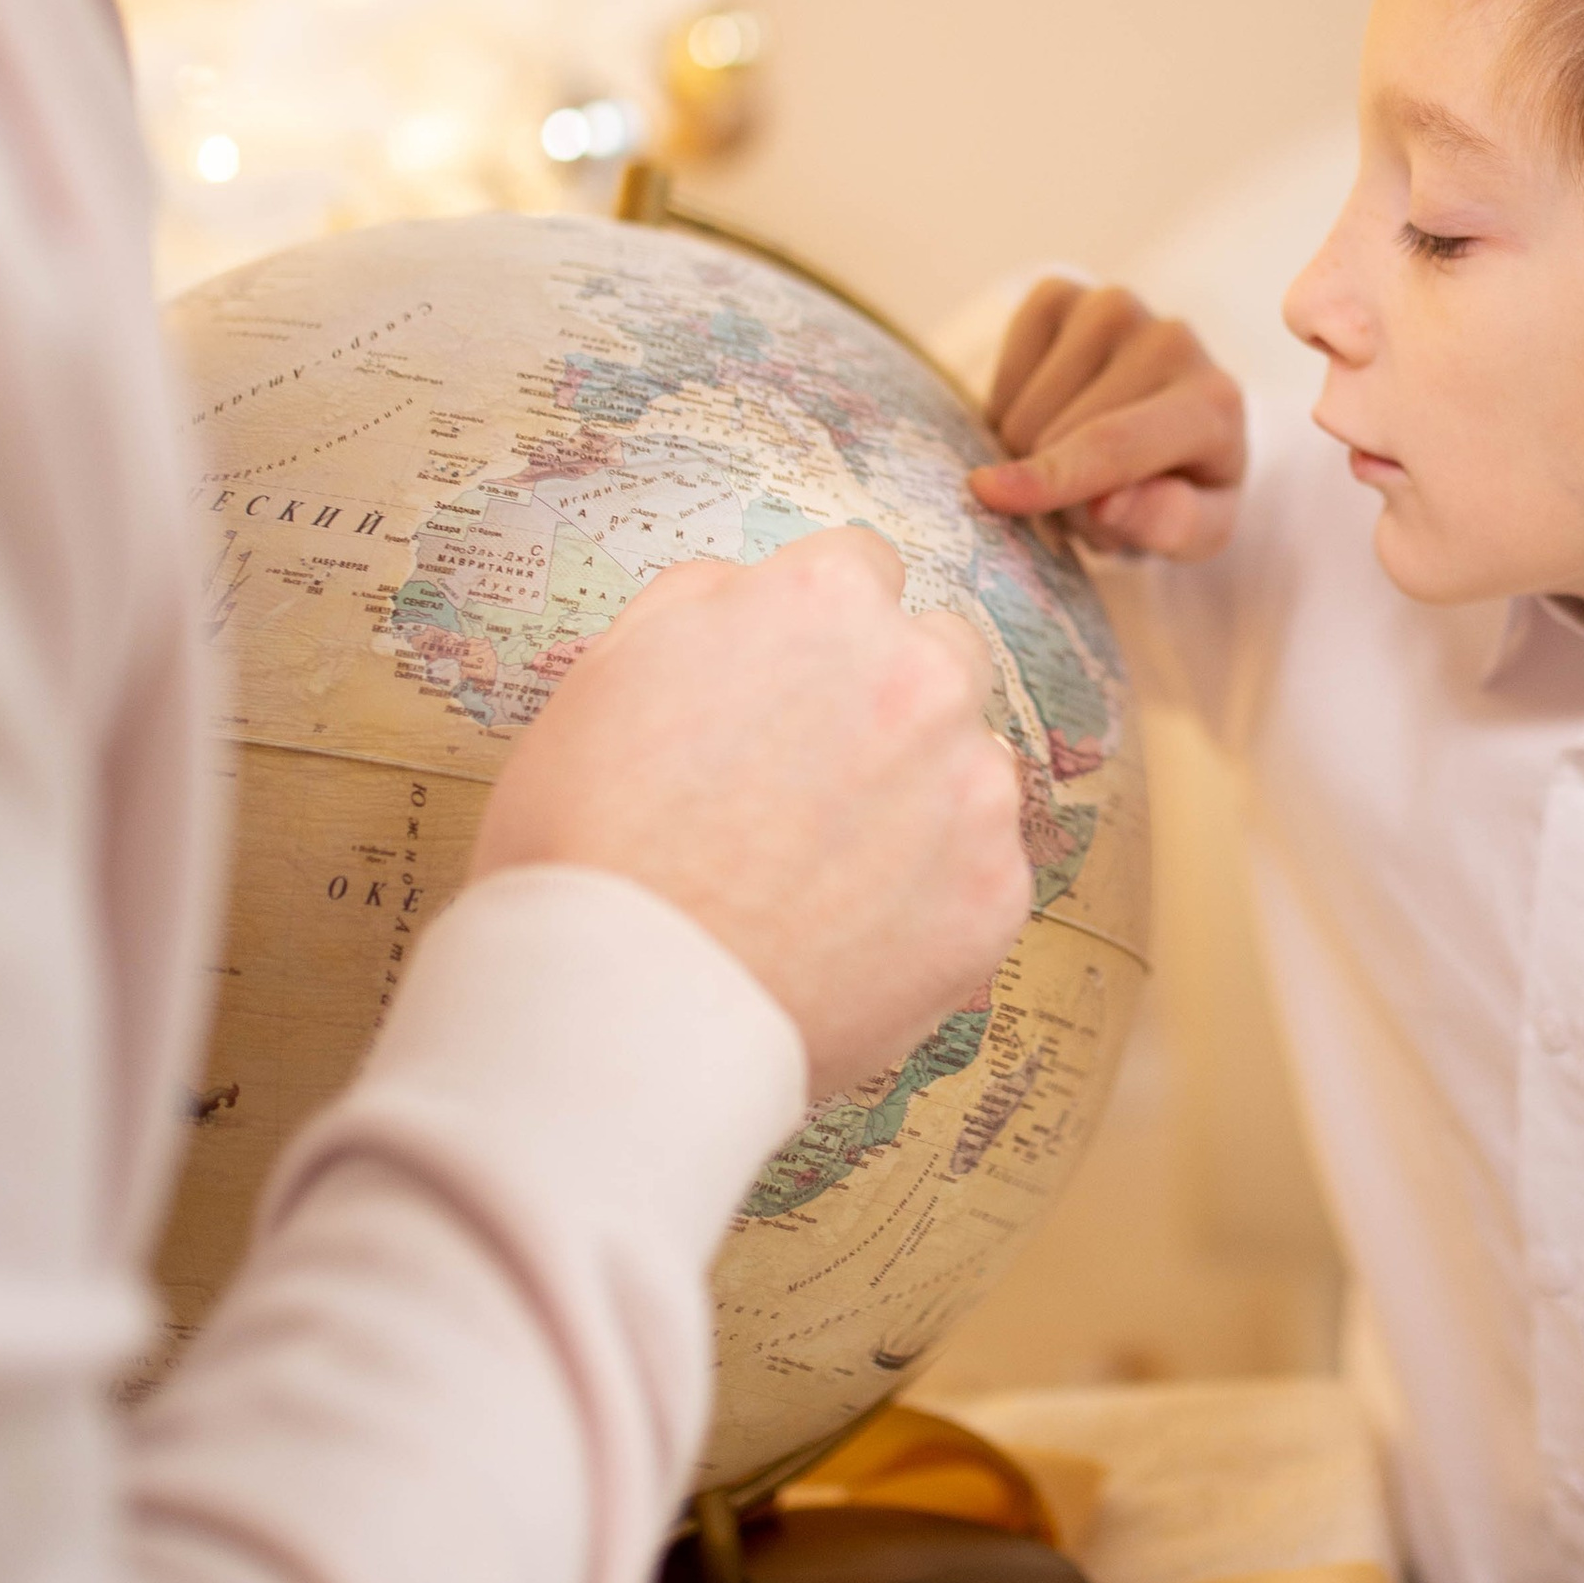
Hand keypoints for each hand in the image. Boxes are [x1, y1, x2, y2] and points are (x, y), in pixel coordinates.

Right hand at [472, 527, 1031, 1097]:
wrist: (623, 1013)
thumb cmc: (587, 839)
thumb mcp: (610, 671)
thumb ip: (704, 601)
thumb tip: (756, 589)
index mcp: (825, 604)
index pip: (861, 569)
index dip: (816, 631)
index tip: (790, 686)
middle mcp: (922, 679)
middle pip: (941, 655)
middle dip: (893, 697)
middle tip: (813, 779)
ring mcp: (971, 791)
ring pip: (972, 762)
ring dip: (922, 793)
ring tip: (823, 869)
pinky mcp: (996, 895)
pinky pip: (981, 868)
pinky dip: (932, 892)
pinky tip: (850, 931)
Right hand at [970, 281, 1244, 559]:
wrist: (1174, 423)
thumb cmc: (1183, 486)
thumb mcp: (1197, 531)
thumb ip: (1168, 524)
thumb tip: (1107, 503)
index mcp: (1214, 403)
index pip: (1117, 442)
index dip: (1053, 474)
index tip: (989, 491)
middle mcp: (1170, 340)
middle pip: (1056, 433)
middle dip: (1053, 489)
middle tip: (1090, 502)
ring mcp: (1114, 308)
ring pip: (1024, 408)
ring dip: (1029, 452)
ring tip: (1075, 459)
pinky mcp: (1065, 293)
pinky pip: (1005, 363)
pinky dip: (1008, 404)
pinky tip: (1049, 412)